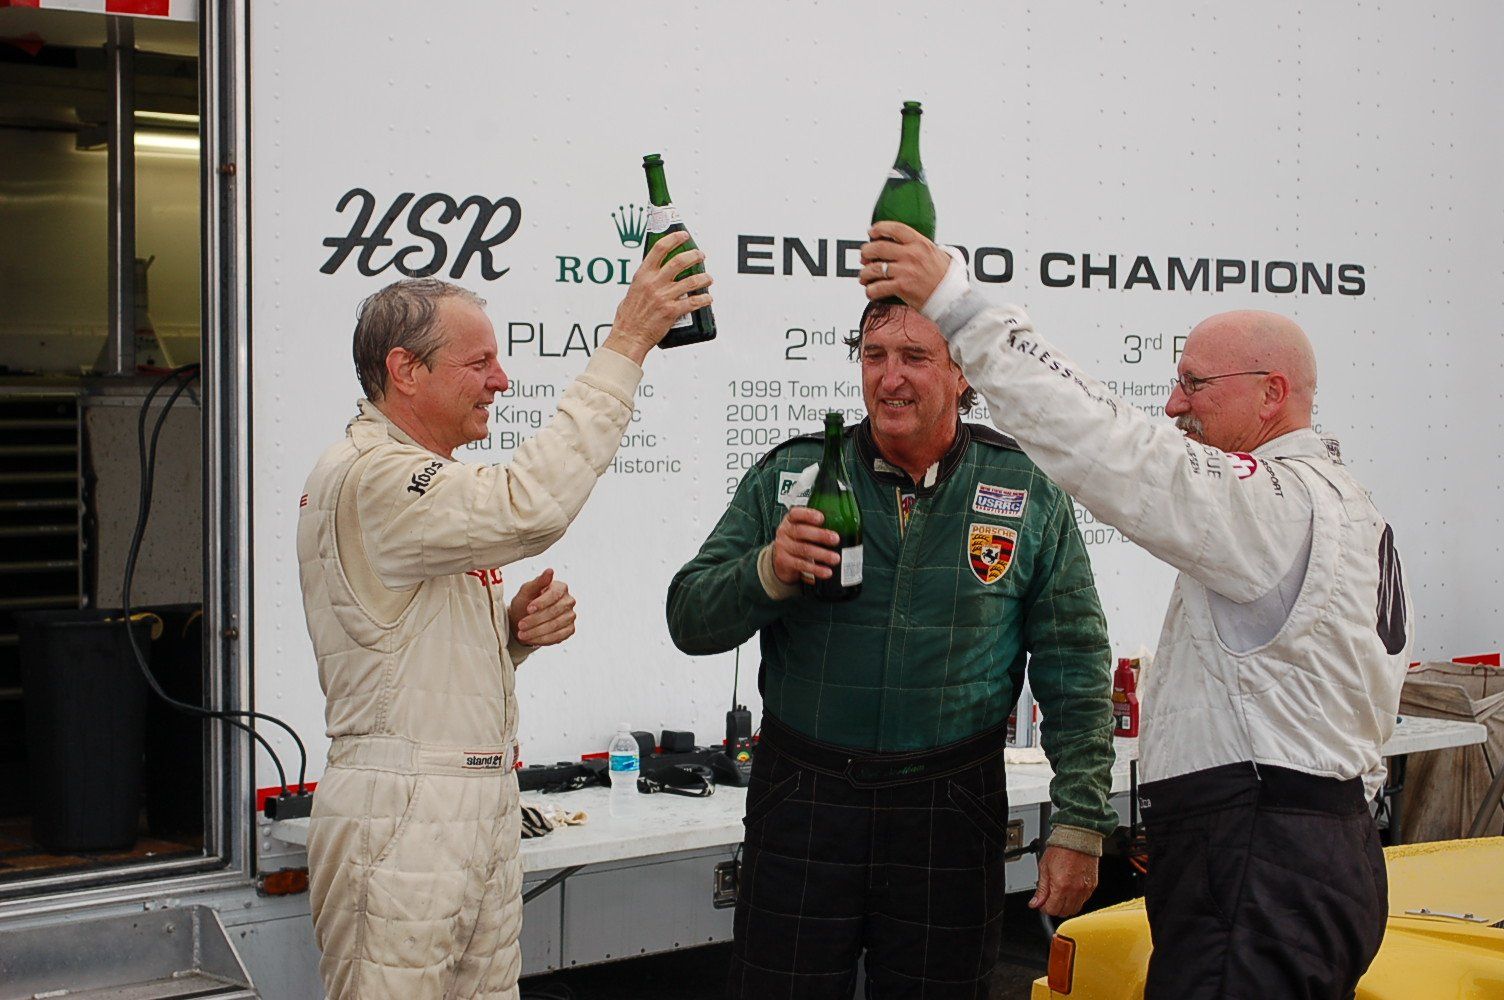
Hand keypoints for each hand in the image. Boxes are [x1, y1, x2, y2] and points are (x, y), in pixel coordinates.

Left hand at [508, 568, 576, 647]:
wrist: (524, 620)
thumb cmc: (525, 602)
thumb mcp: (526, 591)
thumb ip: (538, 582)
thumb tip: (550, 570)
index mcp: (560, 587)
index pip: (554, 595)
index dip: (541, 603)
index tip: (528, 609)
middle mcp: (569, 601)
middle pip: (555, 612)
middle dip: (535, 620)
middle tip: (521, 625)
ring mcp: (570, 616)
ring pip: (556, 626)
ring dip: (537, 631)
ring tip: (523, 634)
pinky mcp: (570, 629)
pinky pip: (559, 636)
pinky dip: (543, 639)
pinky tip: (532, 638)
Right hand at [603, 231, 714, 362]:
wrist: (629, 336)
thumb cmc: (629, 317)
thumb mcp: (632, 290)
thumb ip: (645, 281)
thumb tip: (655, 273)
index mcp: (642, 275)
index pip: (659, 249)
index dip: (674, 238)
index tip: (683, 235)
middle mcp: (654, 283)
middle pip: (679, 261)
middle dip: (694, 255)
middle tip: (700, 255)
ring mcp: (663, 297)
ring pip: (691, 281)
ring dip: (704, 278)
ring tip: (708, 278)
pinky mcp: (671, 311)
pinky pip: (693, 302)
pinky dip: (704, 299)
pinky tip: (708, 298)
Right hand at [770, 507, 841, 585]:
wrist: (780, 560)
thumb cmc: (796, 541)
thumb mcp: (802, 530)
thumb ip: (815, 527)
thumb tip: (844, 527)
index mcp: (790, 520)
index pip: (796, 514)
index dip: (808, 515)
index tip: (822, 518)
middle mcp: (785, 532)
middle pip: (801, 531)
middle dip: (820, 535)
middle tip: (836, 539)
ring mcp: (783, 547)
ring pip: (804, 549)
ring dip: (822, 554)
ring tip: (835, 558)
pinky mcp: (784, 561)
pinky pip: (801, 565)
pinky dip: (816, 569)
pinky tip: (826, 571)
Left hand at [858, 221, 952, 309]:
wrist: (952, 297)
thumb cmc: (944, 277)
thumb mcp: (936, 253)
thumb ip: (919, 246)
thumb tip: (901, 243)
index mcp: (920, 243)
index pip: (895, 229)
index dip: (879, 228)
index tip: (872, 232)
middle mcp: (911, 255)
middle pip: (878, 247)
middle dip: (866, 252)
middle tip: (864, 257)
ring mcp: (905, 271)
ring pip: (873, 268)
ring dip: (864, 273)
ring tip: (864, 277)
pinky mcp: (901, 287)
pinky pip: (877, 288)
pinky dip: (870, 291)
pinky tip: (871, 291)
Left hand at [1030, 845, 1098, 916]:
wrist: (1077, 838)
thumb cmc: (1061, 849)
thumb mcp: (1044, 868)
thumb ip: (1041, 889)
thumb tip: (1035, 903)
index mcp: (1061, 886)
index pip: (1052, 910)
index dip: (1044, 908)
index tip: (1042, 903)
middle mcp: (1075, 890)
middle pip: (1064, 912)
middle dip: (1055, 908)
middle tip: (1050, 899)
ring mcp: (1085, 889)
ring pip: (1075, 909)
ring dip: (1066, 906)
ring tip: (1060, 895)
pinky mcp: (1092, 886)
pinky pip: (1084, 900)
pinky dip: (1076, 900)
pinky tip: (1070, 890)